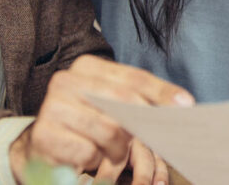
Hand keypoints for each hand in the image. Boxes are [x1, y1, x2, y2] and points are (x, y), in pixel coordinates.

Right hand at [9, 55, 192, 180]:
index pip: (133, 77)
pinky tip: (89, 158)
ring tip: (113, 155)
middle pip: (123, 103)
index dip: (162, 91)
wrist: (42, 144)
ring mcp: (52, 106)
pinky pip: (88, 152)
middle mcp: (66, 80)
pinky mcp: (44, 135)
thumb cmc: (84, 123)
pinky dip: (95, 161)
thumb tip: (180, 104)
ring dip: (117, 151)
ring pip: (108, 131)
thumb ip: (136, 99)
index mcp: (86, 66)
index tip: (186, 104)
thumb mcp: (108, 104)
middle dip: (140, 126)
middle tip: (146, 140)